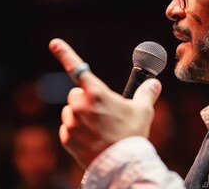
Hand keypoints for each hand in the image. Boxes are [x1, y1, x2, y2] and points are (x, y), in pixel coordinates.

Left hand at [49, 38, 161, 168]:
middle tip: (101, 113)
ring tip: (97, 129)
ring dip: (79, 116)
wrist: (122, 166)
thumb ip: (146, 94)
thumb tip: (154, 84)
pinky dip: (76, 131)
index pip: (79, 68)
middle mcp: (80, 105)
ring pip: (70, 111)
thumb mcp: (143, 112)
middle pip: (76, 94)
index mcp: (97, 93)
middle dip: (85, 100)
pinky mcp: (66, 138)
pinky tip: (90, 139)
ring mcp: (71, 123)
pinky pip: (67, 128)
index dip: (65, 53)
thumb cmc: (133, 135)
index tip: (54, 43)